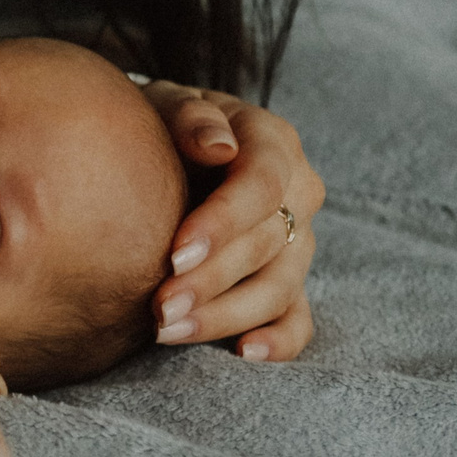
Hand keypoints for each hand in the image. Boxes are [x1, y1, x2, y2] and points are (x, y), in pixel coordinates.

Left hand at [144, 82, 323, 361]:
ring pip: (278, 288)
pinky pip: (298, 318)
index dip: (222, 223)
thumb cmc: (162, 122)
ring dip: (225, 315)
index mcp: (272, 143)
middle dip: (210, 280)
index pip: (261, 187)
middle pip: (266, 245)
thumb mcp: (168, 103)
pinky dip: (279, 340)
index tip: (175, 254)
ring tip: (168, 331)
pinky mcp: (289, 280)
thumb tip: (219, 146)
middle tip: (159, 307)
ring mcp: (297, 241)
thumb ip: (191, 117)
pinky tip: (243, 352)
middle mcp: (297, 193)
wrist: (165, 146)